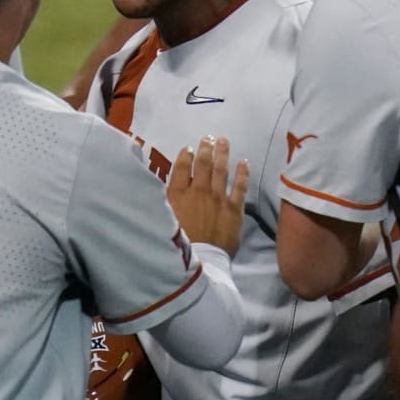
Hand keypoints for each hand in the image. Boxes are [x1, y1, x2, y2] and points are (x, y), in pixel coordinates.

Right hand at [166, 136, 247, 256]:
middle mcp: (199, 191)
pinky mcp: (234, 210)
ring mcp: (218, 199)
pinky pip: (239, 187)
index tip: (189, 148)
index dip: (186, 155)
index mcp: (178, 193)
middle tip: (208, 137)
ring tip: (224, 141)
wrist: (199, 261)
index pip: (182, 167)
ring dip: (223, 154)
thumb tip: (155, 189)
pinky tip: (244, 162)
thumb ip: (162, 201)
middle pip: (203, 164)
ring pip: (221, 170)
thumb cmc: (176, 243)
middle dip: (206, 148)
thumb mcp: (161, 219)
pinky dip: (242, 173)